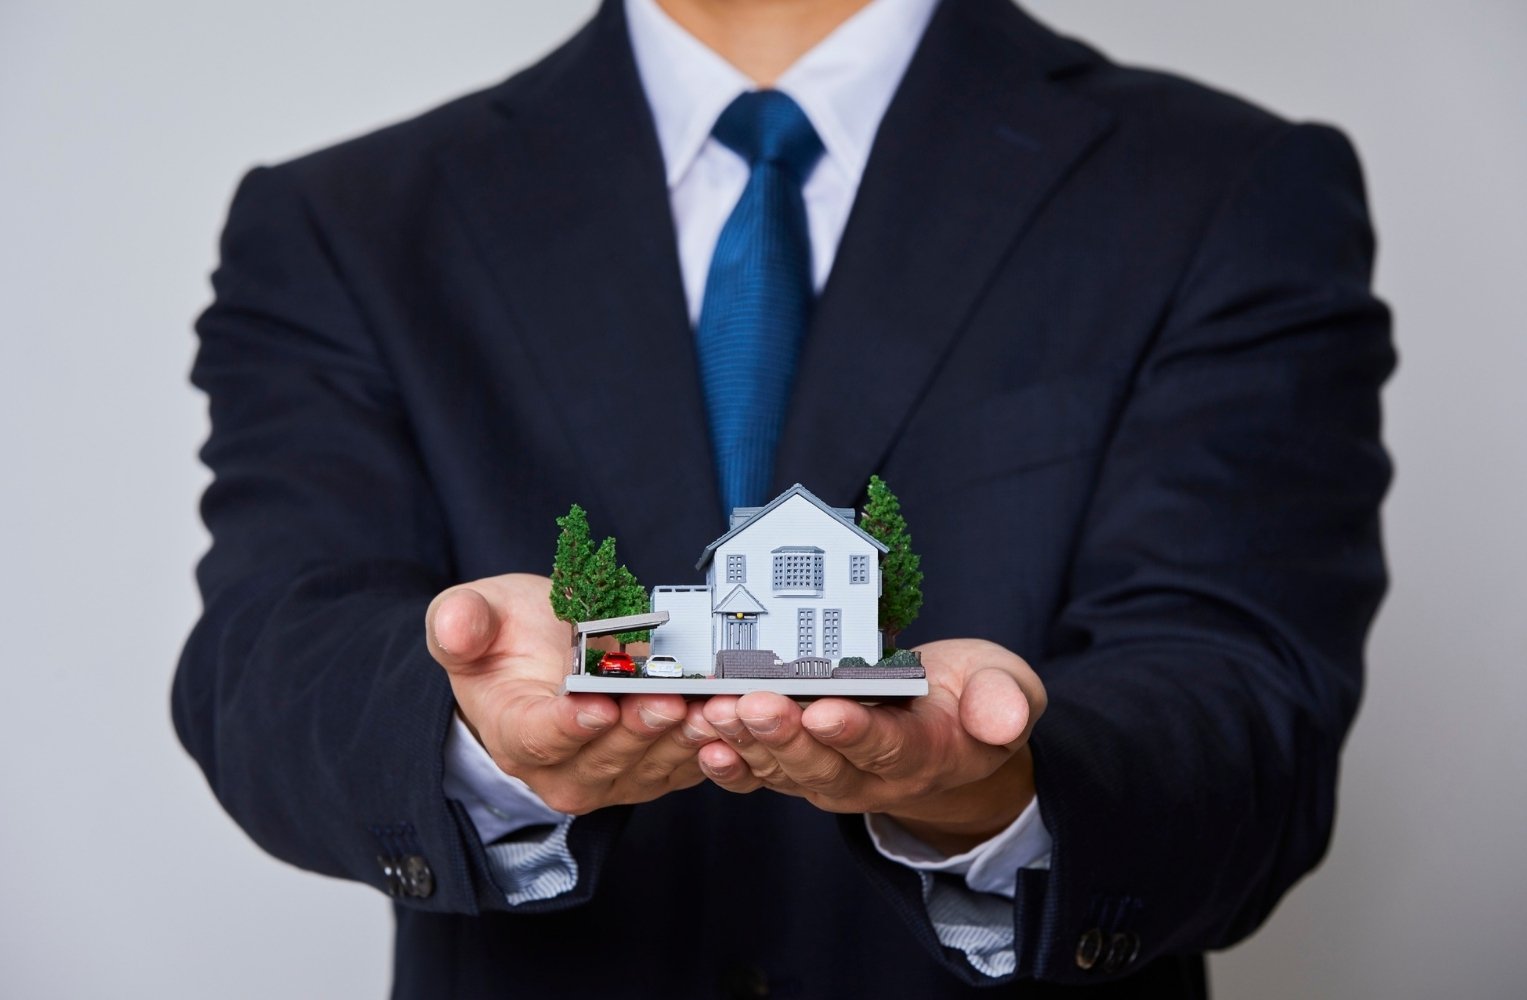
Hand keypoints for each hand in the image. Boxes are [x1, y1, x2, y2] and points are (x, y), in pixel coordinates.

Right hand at [426, 573, 719, 814]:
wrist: (537, 657)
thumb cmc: (504, 636)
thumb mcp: (469, 615)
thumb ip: (459, 623)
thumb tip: (454, 628)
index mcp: (512, 732)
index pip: (538, 738)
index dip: (567, 725)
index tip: (595, 705)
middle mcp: (560, 768)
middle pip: (603, 757)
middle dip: (637, 729)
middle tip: (667, 700)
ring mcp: (611, 775)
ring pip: (650, 766)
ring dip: (683, 740)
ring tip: (709, 708)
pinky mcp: (652, 770)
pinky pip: (684, 765)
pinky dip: (711, 745)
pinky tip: (730, 718)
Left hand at [698, 639, 1045, 853]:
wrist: (948, 736)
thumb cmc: (971, 699)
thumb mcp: (1007, 688)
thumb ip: (1006, 702)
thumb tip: (1005, 720)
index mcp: (927, 752)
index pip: (889, 745)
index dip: (856, 731)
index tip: (825, 711)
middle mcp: (873, 775)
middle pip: (824, 763)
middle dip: (786, 735)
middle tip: (753, 704)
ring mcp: (831, 777)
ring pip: (784, 770)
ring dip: (747, 744)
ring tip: (717, 714)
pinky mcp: (799, 770)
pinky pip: (760, 774)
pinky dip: (729, 762)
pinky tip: (703, 743)